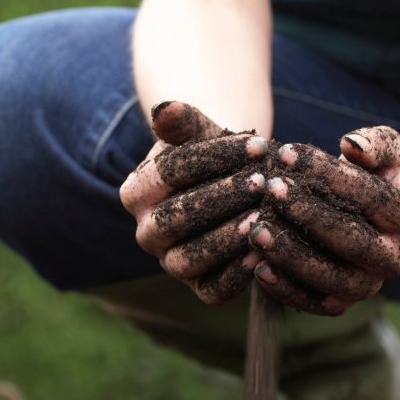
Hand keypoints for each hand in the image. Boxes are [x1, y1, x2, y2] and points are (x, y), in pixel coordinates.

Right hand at [120, 102, 267, 303]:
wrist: (235, 183)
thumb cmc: (216, 155)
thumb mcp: (201, 133)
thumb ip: (183, 121)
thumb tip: (165, 109)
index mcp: (136, 191)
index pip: (169, 173)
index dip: (213, 158)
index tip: (257, 145)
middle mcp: (146, 232)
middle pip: (175, 218)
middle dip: (221, 198)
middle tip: (262, 183)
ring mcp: (170, 262)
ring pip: (190, 258)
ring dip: (227, 238)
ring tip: (262, 218)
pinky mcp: (199, 288)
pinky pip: (213, 291)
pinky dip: (237, 276)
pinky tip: (264, 253)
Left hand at [249, 126, 399, 314]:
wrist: (367, 216)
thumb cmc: (370, 174)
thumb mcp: (384, 150)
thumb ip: (375, 143)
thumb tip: (352, 145)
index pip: (370, 196)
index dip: (328, 173)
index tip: (287, 154)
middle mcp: (394, 259)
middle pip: (353, 241)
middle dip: (308, 214)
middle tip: (270, 190)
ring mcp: (368, 286)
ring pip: (332, 279)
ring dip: (291, 255)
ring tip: (256, 230)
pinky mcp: (340, 304)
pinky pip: (313, 304)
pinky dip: (284, 289)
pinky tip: (256, 266)